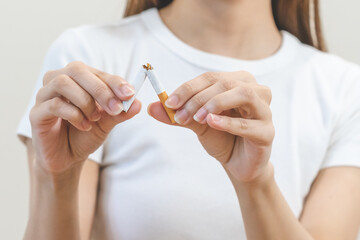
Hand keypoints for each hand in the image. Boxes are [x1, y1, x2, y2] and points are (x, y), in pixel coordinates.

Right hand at [30, 61, 140, 172]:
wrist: (68, 157)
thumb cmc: (86, 134)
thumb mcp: (107, 123)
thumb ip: (120, 113)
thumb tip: (138, 103)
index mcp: (78, 79)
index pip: (96, 72)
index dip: (114, 81)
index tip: (129, 94)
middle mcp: (59, 81)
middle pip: (77, 70)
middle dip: (100, 89)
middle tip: (115, 108)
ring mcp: (45, 95)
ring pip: (63, 83)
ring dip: (85, 101)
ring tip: (95, 119)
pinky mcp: (36, 113)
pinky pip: (54, 105)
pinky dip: (74, 115)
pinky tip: (84, 126)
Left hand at [148, 71, 273, 182]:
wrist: (237, 163)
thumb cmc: (221, 137)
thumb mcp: (197, 122)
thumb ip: (178, 114)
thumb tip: (151, 107)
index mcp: (238, 82)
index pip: (211, 77)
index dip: (188, 88)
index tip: (169, 102)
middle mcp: (256, 91)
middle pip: (226, 83)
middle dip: (198, 98)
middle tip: (180, 115)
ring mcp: (264, 111)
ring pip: (243, 95)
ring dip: (215, 104)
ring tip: (197, 118)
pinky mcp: (267, 132)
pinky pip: (249, 124)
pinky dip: (228, 122)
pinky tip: (212, 123)